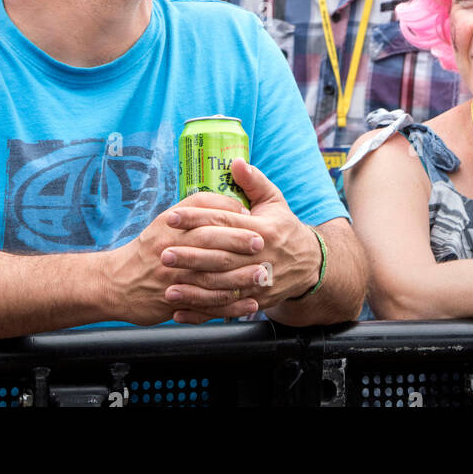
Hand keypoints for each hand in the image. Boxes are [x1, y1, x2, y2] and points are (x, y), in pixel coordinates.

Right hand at [105, 192, 265, 325]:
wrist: (116, 282)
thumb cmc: (148, 248)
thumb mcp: (166, 221)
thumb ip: (198, 209)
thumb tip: (234, 205)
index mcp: (171, 226)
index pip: (203, 214)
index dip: (229, 215)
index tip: (252, 218)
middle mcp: (171, 249)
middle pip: (208, 242)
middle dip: (237, 242)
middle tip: (261, 243)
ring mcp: (173, 278)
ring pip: (210, 276)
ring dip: (238, 276)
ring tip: (261, 275)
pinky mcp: (175, 302)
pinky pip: (207, 305)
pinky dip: (230, 305)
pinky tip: (249, 304)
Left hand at [161, 159, 321, 323]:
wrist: (309, 264)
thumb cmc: (285, 228)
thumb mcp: (274, 200)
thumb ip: (254, 181)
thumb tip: (235, 161)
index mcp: (263, 229)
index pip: (224, 222)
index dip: (197, 218)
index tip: (172, 217)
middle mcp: (260, 257)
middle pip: (220, 257)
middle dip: (190, 256)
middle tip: (163, 253)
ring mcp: (258, 282)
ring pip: (221, 287)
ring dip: (192, 288)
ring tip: (167, 285)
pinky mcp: (256, 301)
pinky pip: (225, 309)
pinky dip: (201, 312)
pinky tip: (180, 311)